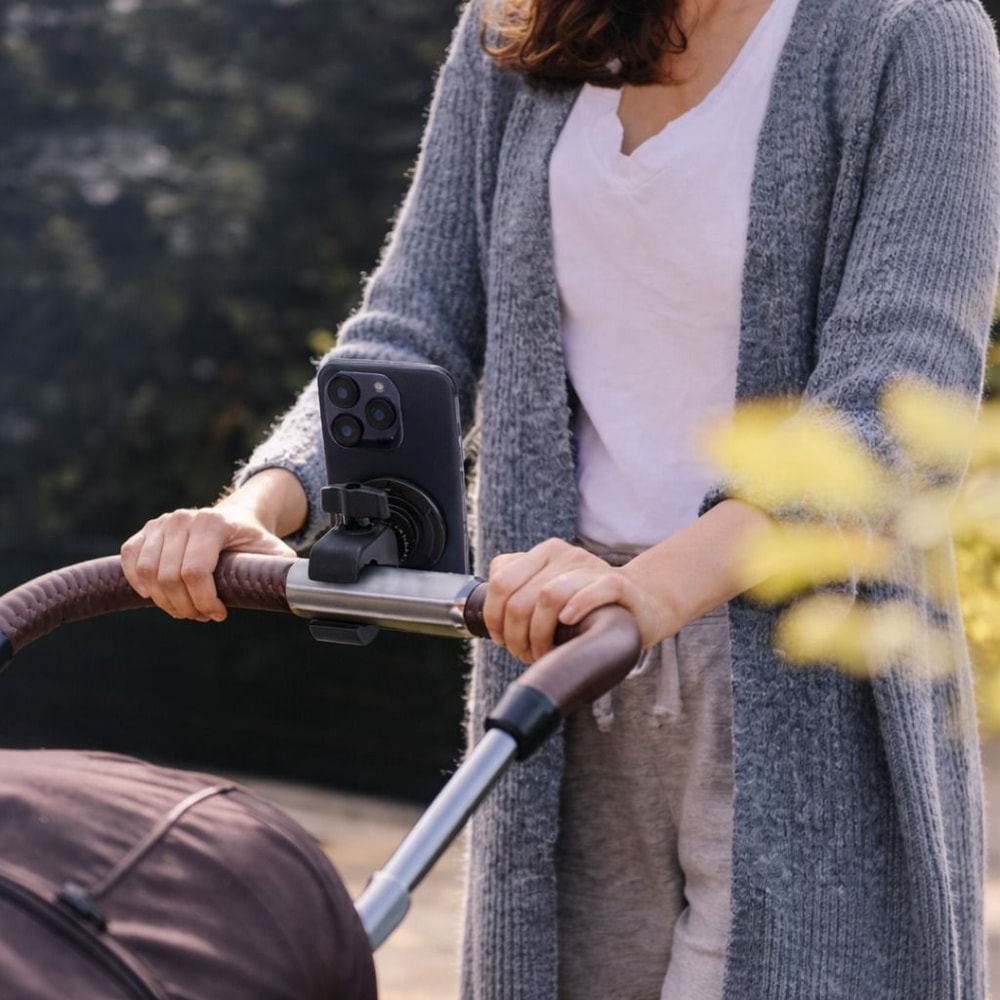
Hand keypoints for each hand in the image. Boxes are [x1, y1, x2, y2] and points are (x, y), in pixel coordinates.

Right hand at [120, 468, 304, 621]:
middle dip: (186, 606)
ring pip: (147, 574)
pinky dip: (139, 584)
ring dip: (165, 601)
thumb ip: (284, 572)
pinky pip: (130, 561)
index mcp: (213, 522)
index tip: (219, 615)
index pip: (195, 572)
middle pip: (169, 578)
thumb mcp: (275, 554)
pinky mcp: (145, 531)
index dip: (204, 602)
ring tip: (187, 608)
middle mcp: (183, 519)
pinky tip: (157, 596)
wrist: (237, 518)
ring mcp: (161, 523)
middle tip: (203, 615)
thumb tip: (301, 594)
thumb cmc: (255, 541)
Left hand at [483, 538, 676, 662]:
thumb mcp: (548, 592)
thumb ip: (519, 594)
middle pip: (520, 597)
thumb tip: (483, 619)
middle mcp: (564, 555)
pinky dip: (578, 606)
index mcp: (542, 554)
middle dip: (515, 635)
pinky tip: (568, 623)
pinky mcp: (619, 584)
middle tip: (525, 654)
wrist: (643, 603)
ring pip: (549, 596)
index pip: (500, 581)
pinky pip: (595, 590)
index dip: (494, 617)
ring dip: (539, 635)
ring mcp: (591, 567)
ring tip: (543, 653)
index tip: (502, 640)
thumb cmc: (587, 607)